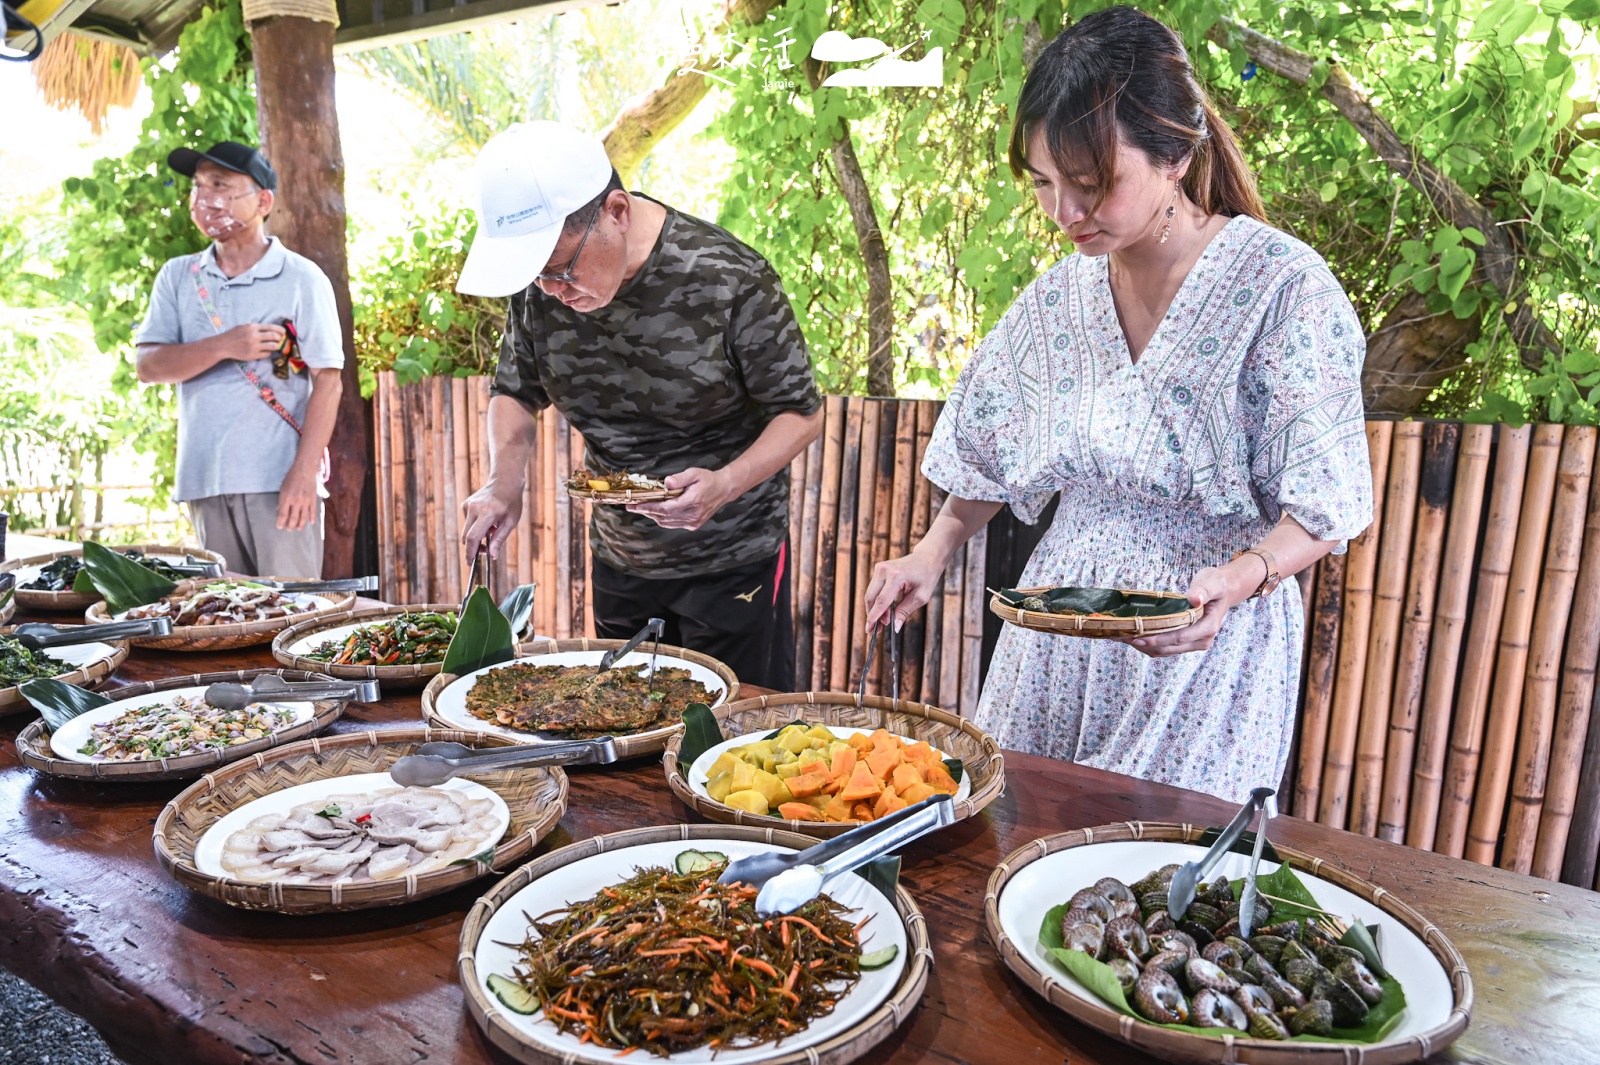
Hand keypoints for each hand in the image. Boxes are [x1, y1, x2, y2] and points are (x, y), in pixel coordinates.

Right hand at [221, 323, 284, 361]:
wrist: (223, 345)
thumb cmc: (234, 335)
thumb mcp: (244, 327)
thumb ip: (257, 328)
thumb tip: (273, 330)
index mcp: (252, 327)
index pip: (271, 327)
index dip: (280, 330)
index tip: (284, 332)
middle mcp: (253, 336)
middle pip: (274, 336)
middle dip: (280, 338)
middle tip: (280, 339)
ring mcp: (253, 346)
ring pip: (273, 346)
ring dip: (276, 346)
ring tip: (275, 345)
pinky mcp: (253, 355)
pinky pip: (267, 354)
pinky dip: (268, 352)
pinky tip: (265, 350)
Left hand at [276, 466, 318, 531]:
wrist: (304, 470)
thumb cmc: (291, 477)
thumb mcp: (283, 488)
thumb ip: (282, 500)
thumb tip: (280, 509)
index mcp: (286, 498)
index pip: (282, 514)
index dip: (280, 522)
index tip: (279, 527)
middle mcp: (295, 502)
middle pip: (293, 518)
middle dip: (290, 526)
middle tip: (289, 529)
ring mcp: (305, 501)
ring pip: (303, 517)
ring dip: (300, 524)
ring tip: (298, 528)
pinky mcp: (312, 499)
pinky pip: (312, 511)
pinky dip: (312, 518)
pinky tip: (310, 522)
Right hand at [461, 480, 524, 558]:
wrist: (505, 482)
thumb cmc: (511, 503)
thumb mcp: (510, 522)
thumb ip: (499, 539)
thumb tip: (492, 557)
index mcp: (487, 513)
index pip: (473, 537)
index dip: (470, 552)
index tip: (470, 563)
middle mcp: (474, 508)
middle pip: (466, 536)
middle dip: (474, 547)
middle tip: (485, 551)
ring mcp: (468, 505)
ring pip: (466, 530)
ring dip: (477, 536)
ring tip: (492, 529)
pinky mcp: (465, 504)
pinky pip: (468, 523)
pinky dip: (476, 527)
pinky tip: (488, 520)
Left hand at [626, 468, 733, 530]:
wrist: (723, 489)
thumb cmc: (708, 479)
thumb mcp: (694, 473)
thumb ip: (680, 478)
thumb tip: (666, 483)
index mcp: (693, 501)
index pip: (665, 508)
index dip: (648, 507)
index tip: (634, 504)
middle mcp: (693, 514)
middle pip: (663, 516)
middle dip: (645, 511)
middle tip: (631, 506)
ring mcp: (693, 522)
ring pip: (666, 522)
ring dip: (652, 515)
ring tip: (640, 508)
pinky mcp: (693, 525)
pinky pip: (673, 524)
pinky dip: (662, 518)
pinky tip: (655, 511)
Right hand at [864, 551, 944, 631]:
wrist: (927, 558)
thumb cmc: (927, 576)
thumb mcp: (920, 597)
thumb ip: (905, 611)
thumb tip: (895, 627)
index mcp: (897, 576)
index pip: (881, 600)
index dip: (875, 616)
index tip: (870, 629)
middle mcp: (885, 570)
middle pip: (871, 597)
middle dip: (873, 615)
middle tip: (878, 629)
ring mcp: (880, 568)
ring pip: (870, 594)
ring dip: (874, 609)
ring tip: (883, 621)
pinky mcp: (879, 568)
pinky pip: (874, 588)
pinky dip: (876, 601)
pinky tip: (884, 611)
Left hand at [1124, 562, 1254, 656]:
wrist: (1223, 590)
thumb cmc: (1216, 584)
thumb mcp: (1212, 581)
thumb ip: (1203, 590)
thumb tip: (1194, 600)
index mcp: (1208, 627)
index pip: (1179, 637)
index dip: (1158, 638)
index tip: (1137, 636)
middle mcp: (1201, 640)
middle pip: (1167, 647)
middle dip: (1143, 643)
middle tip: (1118, 635)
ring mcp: (1193, 643)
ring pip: (1162, 651)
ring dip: (1141, 645)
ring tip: (1118, 635)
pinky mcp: (1184, 642)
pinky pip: (1163, 647)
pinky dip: (1146, 643)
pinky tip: (1130, 635)